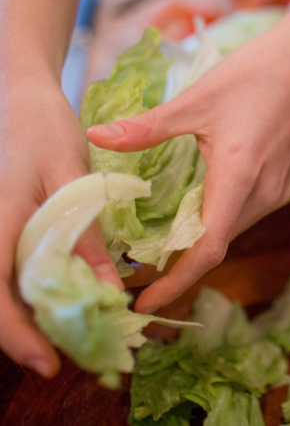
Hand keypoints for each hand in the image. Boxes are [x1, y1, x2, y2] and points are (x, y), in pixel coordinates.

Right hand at [0, 70, 121, 376]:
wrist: (18, 98)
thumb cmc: (43, 130)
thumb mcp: (72, 181)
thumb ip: (86, 237)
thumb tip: (109, 291)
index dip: (18, 336)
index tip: (50, 362)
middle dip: (26, 335)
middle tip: (70, 354)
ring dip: (27, 317)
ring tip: (71, 333)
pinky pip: (5, 271)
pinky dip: (29, 292)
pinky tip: (62, 296)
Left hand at [86, 0, 289, 313]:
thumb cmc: (252, 74)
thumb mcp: (196, 98)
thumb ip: (147, 127)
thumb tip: (95, 136)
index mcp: (239, 175)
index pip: (209, 248)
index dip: (176, 281)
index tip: (144, 304)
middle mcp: (265, 193)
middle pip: (218, 242)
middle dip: (178, 262)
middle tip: (137, 269)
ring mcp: (280, 191)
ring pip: (234, 229)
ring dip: (200, 239)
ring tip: (161, 241)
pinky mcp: (287, 185)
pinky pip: (248, 214)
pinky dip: (220, 219)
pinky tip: (199, 206)